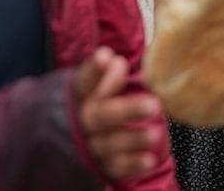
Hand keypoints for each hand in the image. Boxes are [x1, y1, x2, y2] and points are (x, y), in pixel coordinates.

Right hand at [75, 47, 163, 180]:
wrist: (68, 140)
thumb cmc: (93, 104)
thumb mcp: (96, 86)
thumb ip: (108, 75)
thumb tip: (116, 62)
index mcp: (80, 96)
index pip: (85, 81)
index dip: (94, 70)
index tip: (106, 56)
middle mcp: (82, 121)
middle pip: (100, 115)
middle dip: (126, 110)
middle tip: (153, 105)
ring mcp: (89, 145)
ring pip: (108, 144)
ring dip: (133, 140)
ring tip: (155, 134)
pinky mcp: (99, 166)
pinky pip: (114, 167)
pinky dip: (131, 165)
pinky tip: (149, 159)